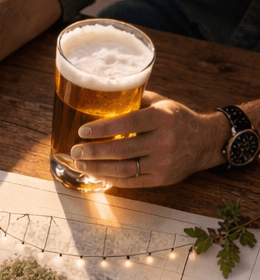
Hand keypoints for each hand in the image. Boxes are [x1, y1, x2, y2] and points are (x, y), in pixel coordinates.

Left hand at [70, 92, 228, 186]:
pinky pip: (129, 182)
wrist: (206, 142)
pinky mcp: (159, 180)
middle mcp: (164, 141)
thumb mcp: (162, 104)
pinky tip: (96, 174)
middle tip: (75, 151)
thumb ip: (136, 101)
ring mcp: (162, 163)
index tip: (82, 131)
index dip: (103, 128)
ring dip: (96, 168)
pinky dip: (109, 179)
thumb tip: (105, 96)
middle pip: (121, 150)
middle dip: (93, 152)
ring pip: (122, 169)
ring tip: (79, 164)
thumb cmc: (177, 120)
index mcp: (163, 118)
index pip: (128, 122)